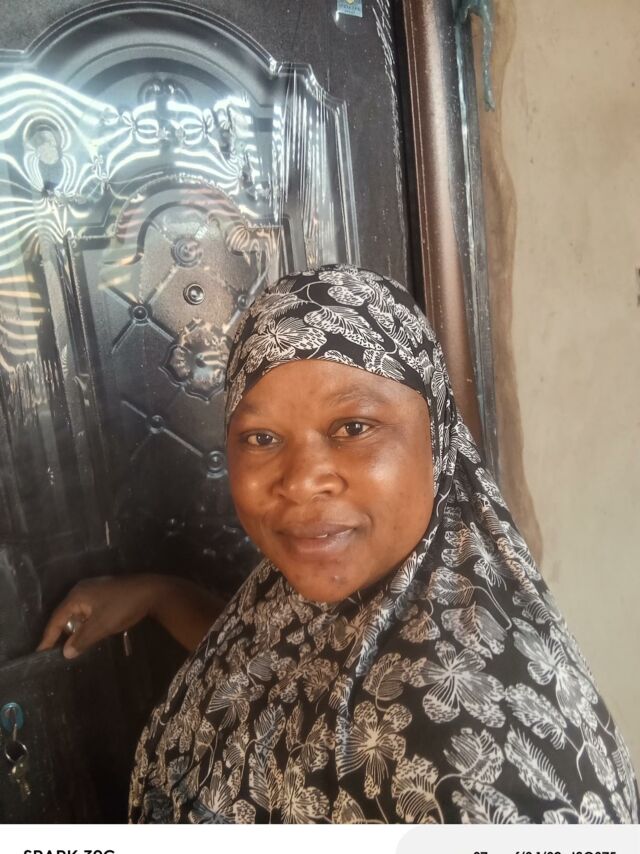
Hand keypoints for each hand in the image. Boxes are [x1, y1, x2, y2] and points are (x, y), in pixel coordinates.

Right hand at [36, 574, 162, 658]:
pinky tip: (89, 634)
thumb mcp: (101, 626)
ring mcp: (95, 590)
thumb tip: (66, 652)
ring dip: (75, 629)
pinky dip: (86, 624)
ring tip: (71, 646)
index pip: (57, 618)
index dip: (49, 636)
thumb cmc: (123, 607)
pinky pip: (89, 611)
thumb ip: (82, 639)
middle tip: (54, 651)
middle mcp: (83, 590)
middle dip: (61, 632)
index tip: (40, 652)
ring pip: (79, 613)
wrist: (152, 592)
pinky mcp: (106, 594)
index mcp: (77, 595)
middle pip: (66, 614)